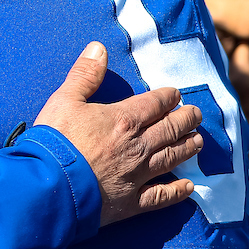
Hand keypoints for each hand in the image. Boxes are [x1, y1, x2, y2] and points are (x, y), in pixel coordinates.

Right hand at [35, 42, 202, 226]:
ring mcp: (137, 175)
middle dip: (185, 119)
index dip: (168, 97)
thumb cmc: (55, 140)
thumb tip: (99, 48)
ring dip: (187, 148)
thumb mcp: (64, 99)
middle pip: (170, 129)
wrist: (50, 185)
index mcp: (123, 120)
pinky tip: (189, 188)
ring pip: (171, 158)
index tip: (176, 94)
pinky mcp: (131, 201)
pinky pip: (161, 196)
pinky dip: (177, 192)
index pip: (154, 104)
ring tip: (198, 141)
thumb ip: (85, 74)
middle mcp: (138, 146)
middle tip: (196, 114)